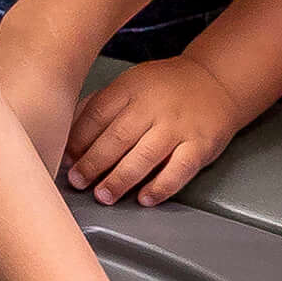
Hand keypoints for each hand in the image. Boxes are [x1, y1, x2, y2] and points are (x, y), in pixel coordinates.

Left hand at [66, 56, 248, 205]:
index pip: (97, 115)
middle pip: (117, 137)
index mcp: (131, 88)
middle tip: (78, 182)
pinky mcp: (200, 144)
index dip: (78, 140)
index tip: (65, 161)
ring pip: (145, 156)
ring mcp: (178, 126)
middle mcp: (154, 106)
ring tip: (103, 195)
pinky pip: (179, 170)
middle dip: (93, 163)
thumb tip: (68, 138)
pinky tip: (144, 199)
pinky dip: (160, 187)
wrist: (216, 81)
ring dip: (120, 179)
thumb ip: (100, 106)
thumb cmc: (164, 88)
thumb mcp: (130, 84)